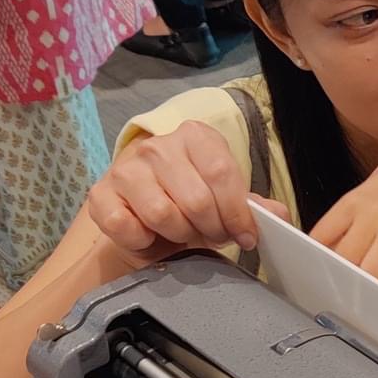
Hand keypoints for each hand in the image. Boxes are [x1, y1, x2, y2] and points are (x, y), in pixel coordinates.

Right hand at [85, 120, 276, 265]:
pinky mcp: (100, 195)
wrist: (143, 226)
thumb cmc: (188, 208)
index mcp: (195, 137)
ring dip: (179, 234)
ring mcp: (125, 169)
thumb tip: (278, 217)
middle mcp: (157, 146)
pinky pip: (126, 225)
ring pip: (162, 213)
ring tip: (182, 233)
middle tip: (211, 236)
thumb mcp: (225, 202)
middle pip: (196, 198)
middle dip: (210, 228)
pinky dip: (142, 240)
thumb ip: (253, 206)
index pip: (222, 173)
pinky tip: (148, 235)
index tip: (245, 235)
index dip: (237, 212)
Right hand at [310, 156, 377, 304]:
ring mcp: (371, 211)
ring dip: (334, 283)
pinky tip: (316, 271)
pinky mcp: (348, 202)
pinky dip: (317, 256)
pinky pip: (323, 235)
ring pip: (342, 259)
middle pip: (368, 276)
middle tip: (349, 325)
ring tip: (328, 303)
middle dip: (358, 303)